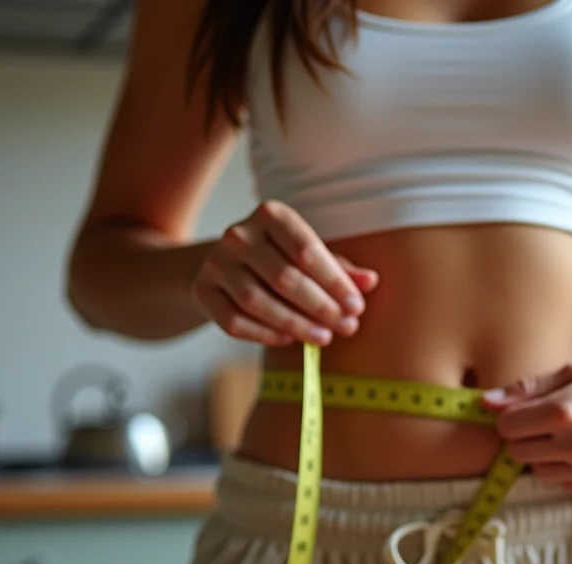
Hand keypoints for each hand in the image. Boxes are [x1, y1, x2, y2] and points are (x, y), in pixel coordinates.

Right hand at [190, 200, 378, 345]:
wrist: (226, 266)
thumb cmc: (280, 259)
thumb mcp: (311, 255)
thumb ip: (340, 268)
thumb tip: (370, 281)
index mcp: (271, 215)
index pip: (307, 251)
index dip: (335, 282)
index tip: (357, 307)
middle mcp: (238, 234)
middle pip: (284, 278)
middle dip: (320, 307)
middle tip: (347, 327)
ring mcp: (215, 263)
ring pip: (257, 301)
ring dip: (295, 324)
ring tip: (323, 338)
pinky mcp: (201, 291)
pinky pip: (233, 321)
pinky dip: (263, 334)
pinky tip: (289, 340)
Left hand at [482, 346, 571, 494]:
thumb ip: (527, 389)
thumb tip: (486, 402)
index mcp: (565, 412)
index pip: (505, 427)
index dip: (511, 415)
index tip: (527, 407)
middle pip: (517, 452)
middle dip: (525, 435)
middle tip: (549, 418)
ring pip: (537, 470)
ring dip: (544, 453)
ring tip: (571, 431)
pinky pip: (562, 483)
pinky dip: (565, 467)